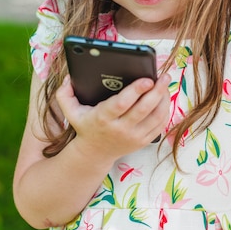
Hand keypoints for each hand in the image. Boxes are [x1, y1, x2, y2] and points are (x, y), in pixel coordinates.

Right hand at [56, 73, 170, 160]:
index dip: (136, 90)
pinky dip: (165, 109)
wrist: (95, 153)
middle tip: (164, 76)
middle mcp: (120, 129)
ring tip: (165, 83)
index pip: (122, 104)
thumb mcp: (70, 111)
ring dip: (164, 98)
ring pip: (156, 117)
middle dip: (157, 91)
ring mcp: (134, 137)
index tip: (147, 78)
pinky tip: (164, 97)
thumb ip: (65, 94)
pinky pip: (160, 125)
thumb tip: (69, 78)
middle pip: (143, 109)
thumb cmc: (85, 126)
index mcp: (103, 119)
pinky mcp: (143, 141)